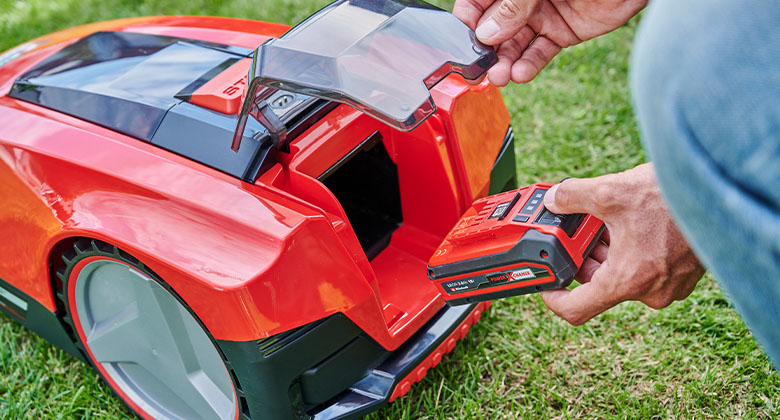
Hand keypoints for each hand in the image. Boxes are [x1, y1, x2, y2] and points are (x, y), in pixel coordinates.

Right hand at [453, 0, 646, 84]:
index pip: (477, 3)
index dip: (468, 21)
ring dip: (505, 63)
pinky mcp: (564, 33)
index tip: (462, 42)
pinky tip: (520, 74)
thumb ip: (513, 6)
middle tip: (483, 69)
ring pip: (515, 45)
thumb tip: (485, 34)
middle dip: (487, 50)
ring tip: (501, 77)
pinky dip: (530, 66)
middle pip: (494, 28)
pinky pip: (540, 53)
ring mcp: (543, 16)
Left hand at [540, 163, 705, 324]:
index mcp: (626, 281)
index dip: (553, 299)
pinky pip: (646, 270)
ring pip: (622, 275)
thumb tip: (553, 198)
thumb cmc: (672, 197)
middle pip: (598, 285)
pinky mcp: (682, 275)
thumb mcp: (610, 191)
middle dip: (583, 258)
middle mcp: (648, 291)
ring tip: (606, 222)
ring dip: (608, 252)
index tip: (545, 284)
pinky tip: (631, 224)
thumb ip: (572, 196)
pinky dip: (631, 251)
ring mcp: (668, 286)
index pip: (576, 310)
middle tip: (577, 233)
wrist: (719, 194)